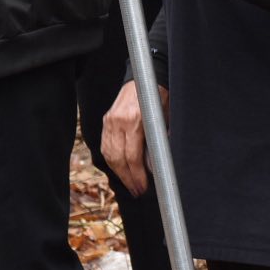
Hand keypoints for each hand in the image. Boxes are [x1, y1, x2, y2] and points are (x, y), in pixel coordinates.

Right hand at [102, 80, 168, 196]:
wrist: (146, 78)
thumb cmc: (159, 99)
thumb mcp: (164, 120)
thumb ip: (158, 142)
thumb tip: (155, 167)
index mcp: (134, 121)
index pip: (131, 156)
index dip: (137, 176)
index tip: (143, 187)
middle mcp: (118, 121)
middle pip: (118, 158)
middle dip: (127, 178)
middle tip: (137, 190)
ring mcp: (110, 120)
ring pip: (109, 153)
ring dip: (118, 172)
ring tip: (129, 183)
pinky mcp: (106, 119)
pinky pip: (105, 145)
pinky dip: (111, 159)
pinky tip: (120, 168)